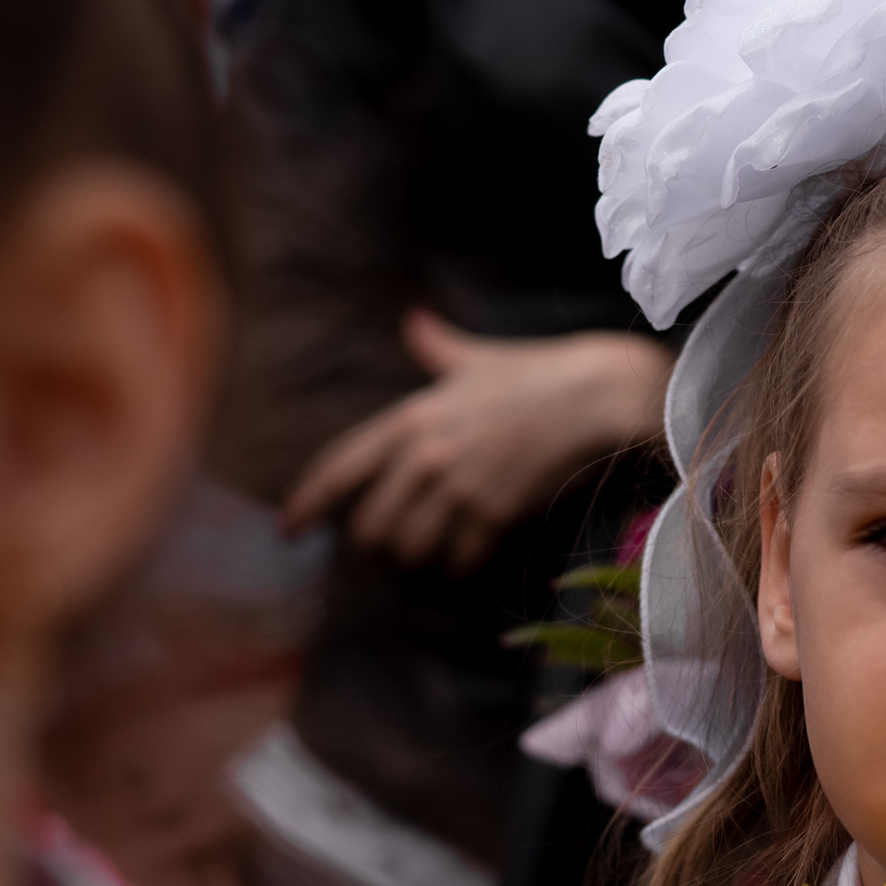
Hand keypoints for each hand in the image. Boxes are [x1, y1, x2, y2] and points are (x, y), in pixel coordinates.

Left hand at [284, 310, 671, 571]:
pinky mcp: (494, 513)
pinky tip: (476, 552)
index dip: (307, 502)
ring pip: (411, 549)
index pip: (340, 466)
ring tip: (438, 548)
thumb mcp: (478, 357)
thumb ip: (437, 347)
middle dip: (379, 543)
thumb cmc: (540, 372)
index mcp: (412, 416)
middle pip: (371, 526)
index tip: (288, 529)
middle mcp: (426, 455)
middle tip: (397, 544)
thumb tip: (415, 322)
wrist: (597, 394)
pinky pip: (459, 558)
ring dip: (422, 557)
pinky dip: (462, 563)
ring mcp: (459, 486)